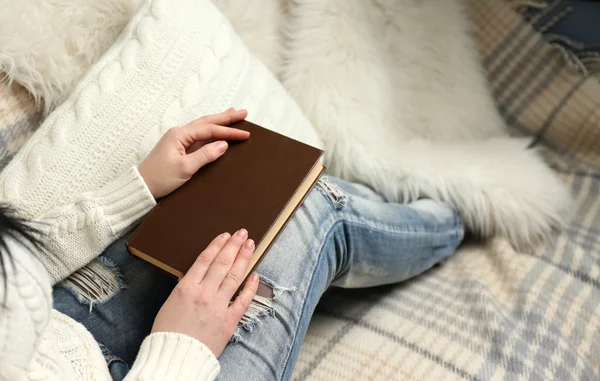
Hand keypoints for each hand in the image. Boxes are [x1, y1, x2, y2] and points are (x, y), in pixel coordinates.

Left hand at [138, 108, 249, 197]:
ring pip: (203, 127)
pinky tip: (217, 131)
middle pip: (207, 122)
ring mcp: (178, 140)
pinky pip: (199, 136)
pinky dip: (210, 132)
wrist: (141, 187)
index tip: (245, 134)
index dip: (229, 132)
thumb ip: (205, 155)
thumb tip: (223, 145)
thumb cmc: (159, 178)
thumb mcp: (185, 168)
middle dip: (226, 117)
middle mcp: (179, 133)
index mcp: (180, 135)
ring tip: (232, 115)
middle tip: (243, 113)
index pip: (210, 130)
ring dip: (218, 121)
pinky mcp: (179, 148)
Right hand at [151, 229, 258, 357]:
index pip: (205, 259)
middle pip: (223, 263)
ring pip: (234, 276)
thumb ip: (181, 288)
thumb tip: (188, 274)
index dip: (217, 245)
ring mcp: (219, 305)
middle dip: (234, 245)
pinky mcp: (229, 320)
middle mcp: (204, 293)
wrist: (176, 357)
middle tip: (243, 233)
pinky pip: (243, 299)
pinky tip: (255, 274)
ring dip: (244, 258)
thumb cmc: (168, 333)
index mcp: (187, 287)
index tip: (226, 235)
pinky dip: (251, 286)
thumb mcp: (169, 304)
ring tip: (250, 245)